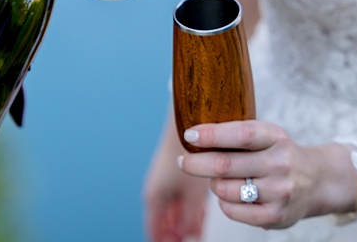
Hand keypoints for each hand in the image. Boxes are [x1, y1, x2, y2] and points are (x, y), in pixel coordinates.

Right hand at [143, 119, 207, 241]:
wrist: (186, 126)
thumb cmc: (189, 157)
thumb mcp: (192, 194)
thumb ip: (191, 219)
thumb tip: (191, 237)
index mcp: (154, 199)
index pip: (154, 231)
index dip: (163, 241)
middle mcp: (156, 192)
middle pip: (164, 223)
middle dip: (175, 234)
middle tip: (190, 240)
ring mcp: (165, 184)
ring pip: (173, 213)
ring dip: (183, 223)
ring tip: (197, 231)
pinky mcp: (176, 176)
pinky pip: (180, 201)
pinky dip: (188, 211)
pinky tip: (202, 215)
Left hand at [177, 121, 356, 229]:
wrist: (318, 181)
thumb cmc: (279, 154)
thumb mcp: (267, 136)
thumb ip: (237, 135)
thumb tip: (194, 136)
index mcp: (276, 137)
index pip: (240, 134)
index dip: (211, 134)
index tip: (189, 135)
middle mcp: (280, 163)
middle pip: (225, 165)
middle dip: (197, 163)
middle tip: (184, 161)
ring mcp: (280, 191)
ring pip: (225, 189)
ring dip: (213, 184)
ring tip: (219, 179)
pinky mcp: (276, 216)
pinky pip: (233, 211)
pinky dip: (224, 203)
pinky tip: (229, 195)